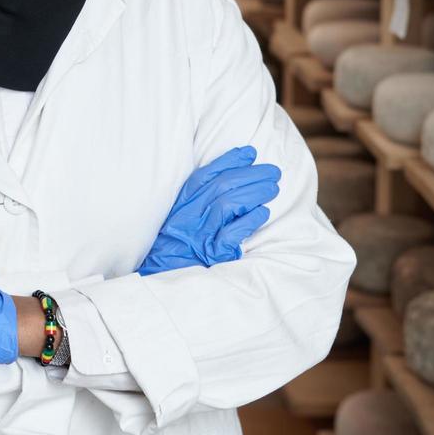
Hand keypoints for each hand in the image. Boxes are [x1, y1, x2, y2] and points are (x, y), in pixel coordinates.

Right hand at [136, 146, 280, 275]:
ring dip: (253, 193)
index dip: (228, 162)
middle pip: (220, 187)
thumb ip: (197, 204)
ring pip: (226, 206)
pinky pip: (230, 234)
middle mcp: (188, 218)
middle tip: (273, 171)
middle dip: (250, 175)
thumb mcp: (179, 222)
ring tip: (273, 189)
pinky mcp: (210, 254)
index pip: (204, 177)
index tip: (250, 153)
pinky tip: (262, 213)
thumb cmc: (173, 250)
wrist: (160, 281)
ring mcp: (198, 236)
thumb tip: (229, 184)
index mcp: (180, 207)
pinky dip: (248, 221)